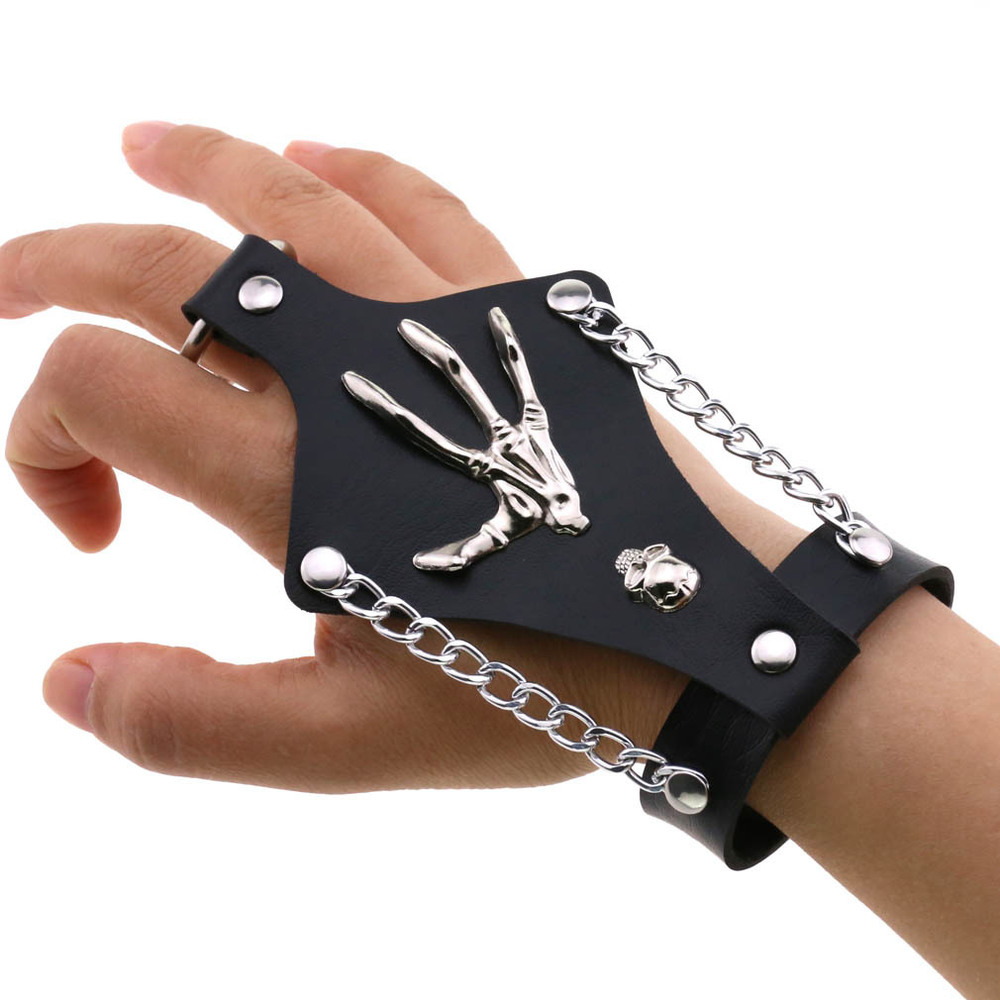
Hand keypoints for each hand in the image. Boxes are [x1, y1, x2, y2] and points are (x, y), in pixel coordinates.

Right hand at [1, 123, 799, 793]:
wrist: (701, 634)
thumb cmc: (538, 690)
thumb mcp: (349, 744)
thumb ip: (194, 720)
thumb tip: (62, 683)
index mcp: (288, 476)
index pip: (95, 389)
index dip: (38, 442)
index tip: (92, 531)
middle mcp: (349, 369)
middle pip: (159, 265)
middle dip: (54, 266)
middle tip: (3, 287)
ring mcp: (436, 317)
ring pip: (284, 195)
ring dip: (192, 163)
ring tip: (136, 148)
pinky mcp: (514, 303)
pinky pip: (417, 199)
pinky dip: (348, 164)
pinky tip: (307, 151)